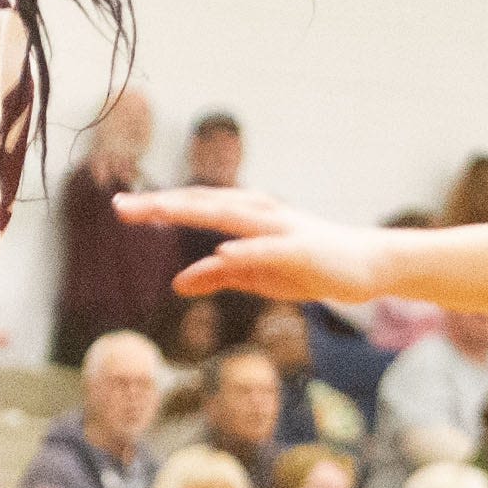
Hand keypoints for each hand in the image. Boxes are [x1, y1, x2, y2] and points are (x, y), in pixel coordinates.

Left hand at [119, 183, 387, 307]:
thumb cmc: (310, 266)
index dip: (157, 206)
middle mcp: (259, 214)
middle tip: (119, 206)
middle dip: (161, 204)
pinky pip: (270, 248)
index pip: (194, 206)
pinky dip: (247, 247)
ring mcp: (280, 229)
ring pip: (230, 216)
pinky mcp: (302, 250)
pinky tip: (223, 247)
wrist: (368, 267)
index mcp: (246, 218)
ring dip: (194, 211)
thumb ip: (218, 275)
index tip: (119, 207)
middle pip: (202, 204)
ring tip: (158, 210)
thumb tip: (176, 284)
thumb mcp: (257, 276)